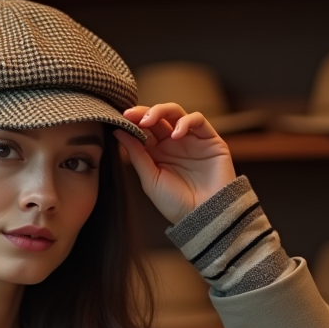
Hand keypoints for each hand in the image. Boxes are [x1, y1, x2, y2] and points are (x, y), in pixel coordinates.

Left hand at [113, 103, 236, 225]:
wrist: (203, 216)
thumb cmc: (175, 202)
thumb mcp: (150, 178)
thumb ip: (136, 154)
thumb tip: (118, 131)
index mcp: (156, 152)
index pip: (143, 129)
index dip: (132, 121)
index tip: (121, 118)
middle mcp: (172, 143)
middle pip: (158, 117)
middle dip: (143, 112)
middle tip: (131, 115)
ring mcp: (191, 140)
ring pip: (176, 113)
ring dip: (162, 111)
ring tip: (148, 121)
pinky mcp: (210, 140)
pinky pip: (199, 120)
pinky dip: (186, 122)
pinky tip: (176, 135)